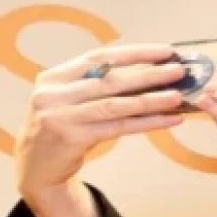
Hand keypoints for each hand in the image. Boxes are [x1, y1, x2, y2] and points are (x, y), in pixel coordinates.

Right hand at [14, 44, 186, 216]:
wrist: (37, 166)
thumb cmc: (63, 128)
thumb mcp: (70, 100)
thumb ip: (98, 87)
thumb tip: (150, 73)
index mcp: (54, 76)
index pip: (100, 58)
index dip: (135, 53)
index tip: (165, 50)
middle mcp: (54, 93)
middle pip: (111, 80)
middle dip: (149, 74)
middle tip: (179, 71)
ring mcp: (61, 116)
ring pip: (117, 105)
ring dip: (152, 99)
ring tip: (179, 96)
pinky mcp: (73, 138)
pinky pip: (119, 128)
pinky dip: (148, 123)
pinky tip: (170, 120)